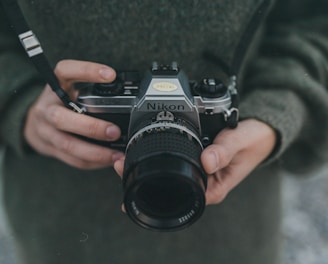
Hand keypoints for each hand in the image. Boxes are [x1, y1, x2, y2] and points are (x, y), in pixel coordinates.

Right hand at [24, 59, 124, 168]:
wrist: (33, 122)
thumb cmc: (61, 102)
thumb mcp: (71, 88)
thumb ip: (91, 90)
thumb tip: (128, 97)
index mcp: (55, 86)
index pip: (66, 71)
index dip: (87, 71)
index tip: (111, 75)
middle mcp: (47, 108)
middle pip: (61, 118)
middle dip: (91, 127)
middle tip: (115, 131)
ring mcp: (46, 131)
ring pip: (67, 144)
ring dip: (95, 152)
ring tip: (117, 155)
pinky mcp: (50, 149)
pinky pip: (72, 159)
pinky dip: (92, 162)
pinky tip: (108, 161)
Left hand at [114, 119, 276, 204]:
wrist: (260, 134)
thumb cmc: (252, 142)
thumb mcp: (240, 142)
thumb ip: (224, 151)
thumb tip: (206, 162)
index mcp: (213, 187)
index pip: (179, 195)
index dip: (153, 189)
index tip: (129, 177)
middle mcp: (203, 184)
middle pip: (168, 189)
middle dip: (141, 179)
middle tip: (118, 165)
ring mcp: (198, 174)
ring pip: (168, 177)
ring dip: (146, 169)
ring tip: (123, 160)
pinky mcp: (196, 163)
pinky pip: (173, 165)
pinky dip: (157, 160)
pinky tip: (143, 154)